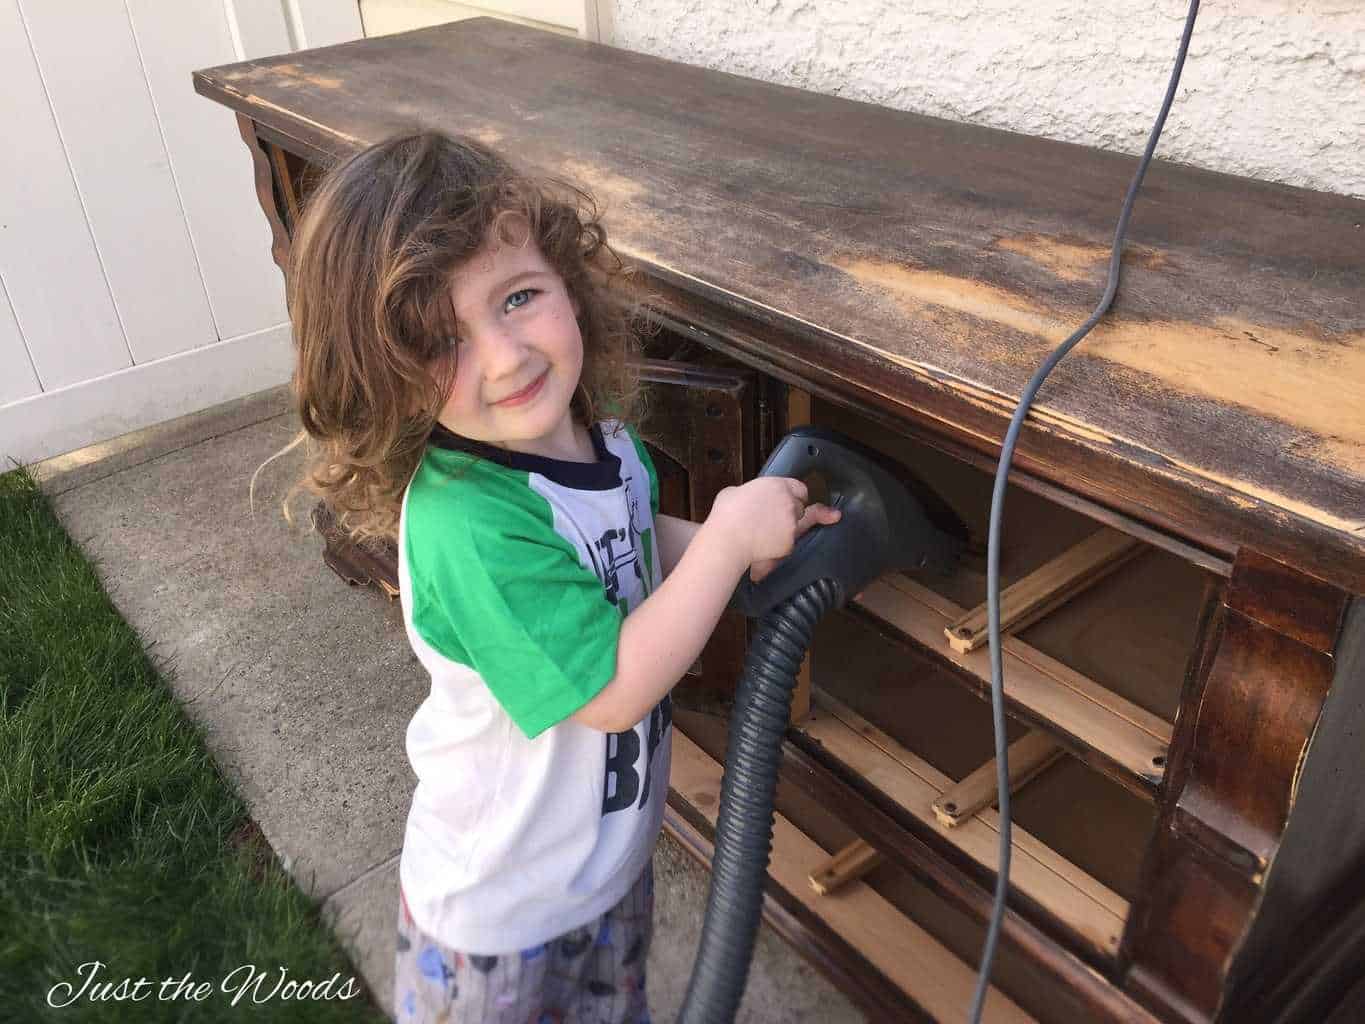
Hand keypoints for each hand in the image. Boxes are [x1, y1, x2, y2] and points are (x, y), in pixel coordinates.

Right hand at [705, 477, 841, 580]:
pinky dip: (779, 544)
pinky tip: (763, 543)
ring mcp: (792, 523)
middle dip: (789, 512)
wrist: (728, 540)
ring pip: (795, 526)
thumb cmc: (727, 515)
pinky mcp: (790, 542)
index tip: (790, 500)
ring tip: (764, 533)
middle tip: (772, 519)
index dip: (794, 495)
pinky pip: (788, 543)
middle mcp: (789, 502)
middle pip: (799, 507)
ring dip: (784, 528)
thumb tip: (746, 495)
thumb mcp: (733, 491)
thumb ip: (748, 491)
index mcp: (777, 486)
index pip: (799, 488)